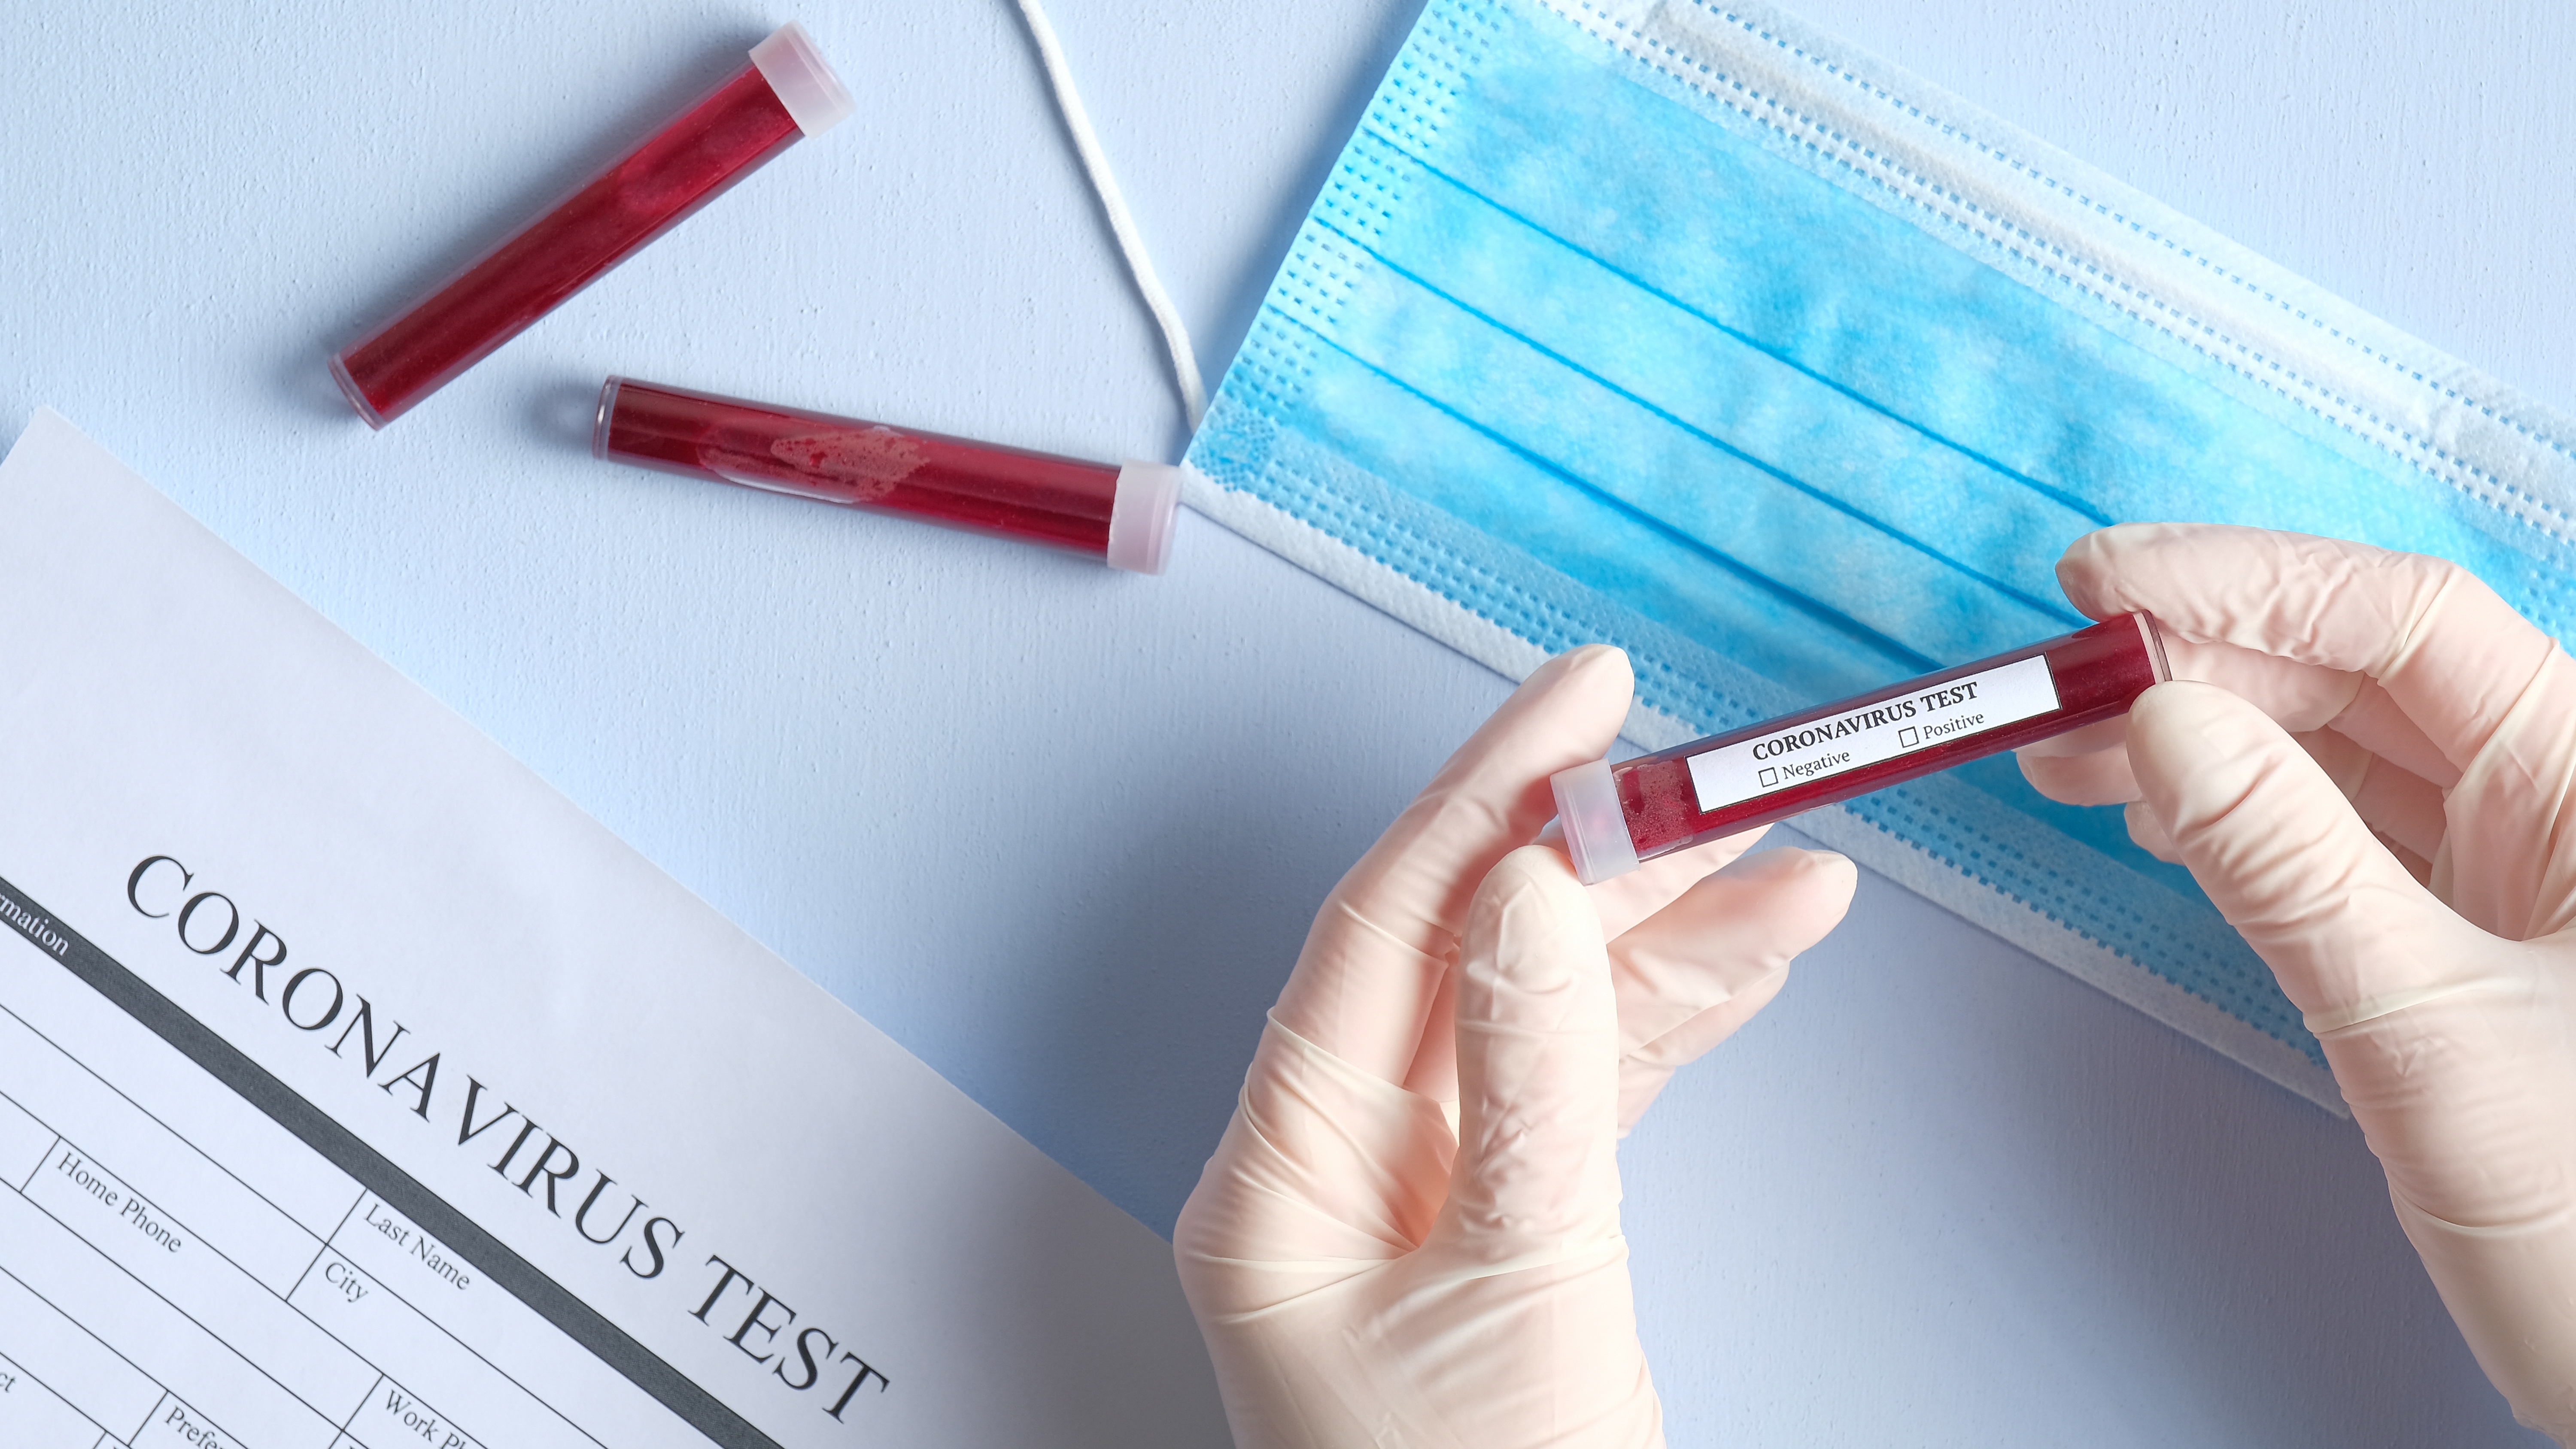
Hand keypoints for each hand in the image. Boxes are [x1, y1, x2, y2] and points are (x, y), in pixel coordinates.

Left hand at [1174, 645, 1854, 1447]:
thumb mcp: (1519, 1290)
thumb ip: (1531, 1079)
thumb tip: (1532, 890)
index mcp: (1277, 1180)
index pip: (1377, 929)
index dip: (1483, 790)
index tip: (1585, 694)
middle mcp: (1332, 1171)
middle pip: (1463, 954)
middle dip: (1596, 858)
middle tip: (1716, 777)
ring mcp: (1422, 1197)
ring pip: (1542, 1015)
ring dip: (1666, 940)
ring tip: (1787, 864)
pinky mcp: (1509, 1230)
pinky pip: (1585, 1093)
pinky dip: (1672, 1026)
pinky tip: (1757, 956)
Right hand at [2017, 523, 2575, 1440]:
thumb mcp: (2431, 1033)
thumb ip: (2291, 866)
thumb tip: (2160, 723)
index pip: (2402, 618)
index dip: (2245, 579)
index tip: (2102, 585)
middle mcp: (2553, 801)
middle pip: (2355, 672)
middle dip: (2196, 660)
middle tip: (2052, 684)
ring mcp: (2508, 870)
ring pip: (2333, 749)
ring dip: (2195, 734)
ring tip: (2064, 753)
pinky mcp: (2458, 937)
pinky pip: (2332, 833)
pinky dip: (2229, 811)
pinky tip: (2151, 809)